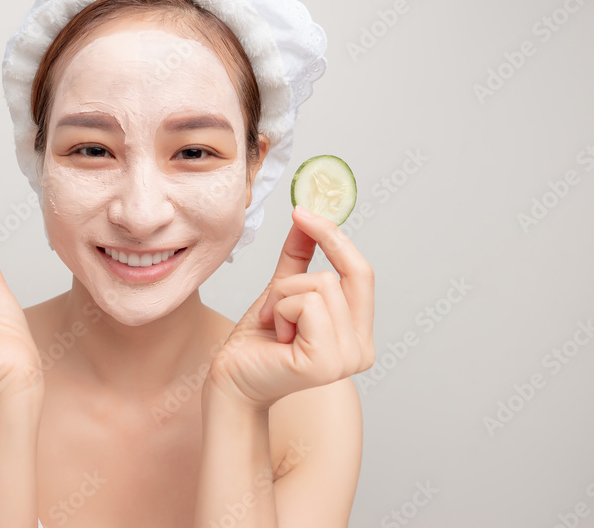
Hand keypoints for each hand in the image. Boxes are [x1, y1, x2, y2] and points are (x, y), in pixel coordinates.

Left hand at [207, 205, 375, 410]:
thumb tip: (306, 216)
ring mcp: (348, 359)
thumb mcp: (282, 291)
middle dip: (293, 281)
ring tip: (273, 326)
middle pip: (338, 275)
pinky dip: (280, 310)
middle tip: (270, 306)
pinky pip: (306, 304)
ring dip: (282, 298)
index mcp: (359, 334)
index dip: (335, 237)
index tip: (303, 212)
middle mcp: (363, 349)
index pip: (362, 272)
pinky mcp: (325, 362)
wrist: (231, 381)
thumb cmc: (255, 343)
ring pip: (319, 285)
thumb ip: (299, 257)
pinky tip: (273, 336)